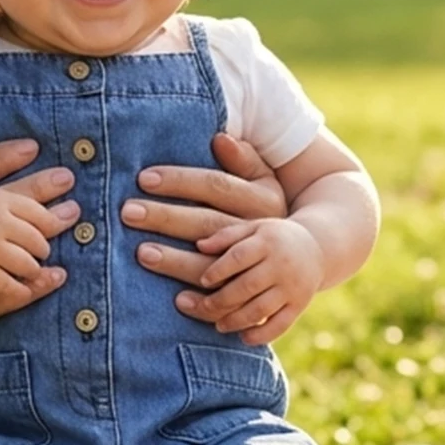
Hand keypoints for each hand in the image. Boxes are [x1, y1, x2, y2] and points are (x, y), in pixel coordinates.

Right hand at [0, 138, 79, 290]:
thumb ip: (4, 167)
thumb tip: (34, 145)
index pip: (37, 211)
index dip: (56, 217)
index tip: (72, 215)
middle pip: (36, 238)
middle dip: (44, 246)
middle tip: (44, 249)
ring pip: (26, 263)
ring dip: (34, 267)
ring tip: (33, 267)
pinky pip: (7, 285)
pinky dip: (19, 288)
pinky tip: (23, 287)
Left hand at [122, 133, 289, 327]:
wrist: (316, 250)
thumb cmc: (273, 210)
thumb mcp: (265, 180)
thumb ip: (243, 160)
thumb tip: (219, 137)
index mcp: (264, 200)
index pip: (217, 185)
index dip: (181, 180)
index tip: (143, 178)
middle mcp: (266, 232)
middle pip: (210, 224)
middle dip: (167, 218)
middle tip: (128, 212)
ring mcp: (268, 264)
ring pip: (219, 264)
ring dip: (180, 263)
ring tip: (143, 255)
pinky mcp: (265, 293)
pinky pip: (228, 299)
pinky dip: (209, 306)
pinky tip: (181, 303)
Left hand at [179, 217, 322, 345]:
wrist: (317, 249)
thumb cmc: (274, 238)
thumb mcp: (254, 228)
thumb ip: (226, 236)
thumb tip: (199, 246)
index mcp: (268, 242)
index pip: (239, 257)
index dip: (219, 270)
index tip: (204, 280)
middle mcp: (282, 265)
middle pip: (247, 286)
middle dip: (221, 300)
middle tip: (203, 307)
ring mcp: (292, 287)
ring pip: (261, 309)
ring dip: (237, 320)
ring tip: (219, 326)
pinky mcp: (300, 305)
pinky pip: (280, 325)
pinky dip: (262, 335)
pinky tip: (244, 338)